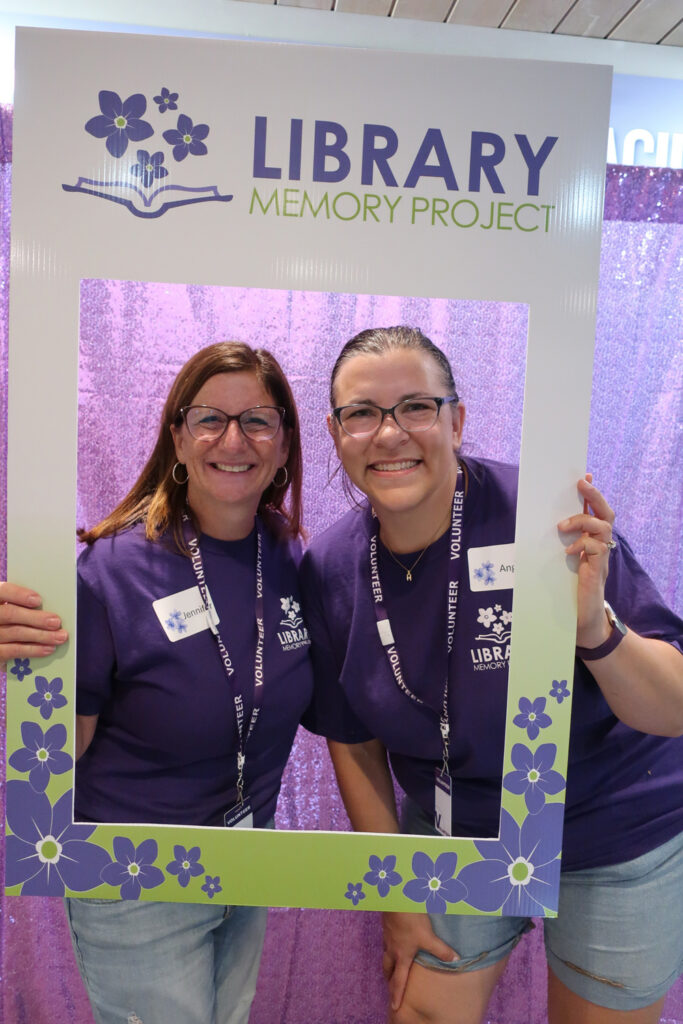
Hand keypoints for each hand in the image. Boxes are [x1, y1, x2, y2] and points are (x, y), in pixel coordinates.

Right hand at [0, 582, 68, 669]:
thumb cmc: (11, 619)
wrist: (1, 641)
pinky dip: (33, 650)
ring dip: (41, 635)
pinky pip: (13, 651)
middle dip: (36, 618)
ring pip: (15, 632)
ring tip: (59, 637)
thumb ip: (24, 604)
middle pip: (10, 614)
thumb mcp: (13, 607)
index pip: (3, 591)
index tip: (38, 600)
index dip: (19, 595)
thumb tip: (50, 606)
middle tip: (56, 622)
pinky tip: (48, 649)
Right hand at [382, 912, 458, 1011]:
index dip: (396, 995)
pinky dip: (389, 946)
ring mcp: (388, 937)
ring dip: (388, 963)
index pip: (398, 981)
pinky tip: (394, 941)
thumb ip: (441, 949)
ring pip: (385, 955)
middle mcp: (392, 950)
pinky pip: (386, 941)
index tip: (394, 1007)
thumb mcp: (428, 936)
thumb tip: (455, 959)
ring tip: (392, 965)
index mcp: (401, 956)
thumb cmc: (411, 921)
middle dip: (389, 979)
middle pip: (387, 969)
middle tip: (391, 985)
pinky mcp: (387, 926)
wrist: (395, 901)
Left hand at [558, 475, 615, 647]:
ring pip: (603, 526)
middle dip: (595, 495)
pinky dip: (582, 544)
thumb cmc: (567, 590)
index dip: (592, 493)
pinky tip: (568, 551)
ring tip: (562, 528)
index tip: (583, 476)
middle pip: (606, 513)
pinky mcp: (598, 569)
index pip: (596, 511)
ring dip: (582, 521)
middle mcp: (600, 545)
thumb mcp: (558, 561)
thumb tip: (532, 525)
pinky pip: (597, 547)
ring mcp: (600, 557)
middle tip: (582, 483)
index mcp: (590, 540)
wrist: (580, 621)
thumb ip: (555, 545)